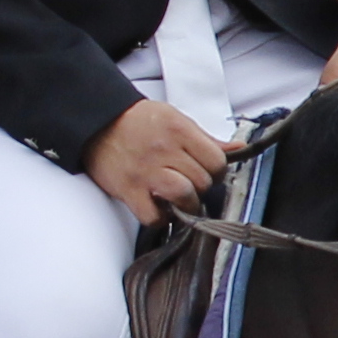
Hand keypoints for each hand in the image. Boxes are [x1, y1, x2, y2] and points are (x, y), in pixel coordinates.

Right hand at [84, 97, 231, 224]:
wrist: (98, 122)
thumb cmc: (139, 122)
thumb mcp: (176, 119)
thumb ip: (206, 138)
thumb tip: (239, 148)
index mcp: (179, 130)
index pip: (217, 161)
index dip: (216, 171)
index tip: (206, 171)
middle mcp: (164, 150)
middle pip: (202, 181)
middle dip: (201, 187)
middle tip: (190, 183)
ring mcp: (146, 171)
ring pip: (183, 196)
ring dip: (186, 203)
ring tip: (179, 199)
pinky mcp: (128, 189)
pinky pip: (153, 216)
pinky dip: (159, 218)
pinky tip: (158, 207)